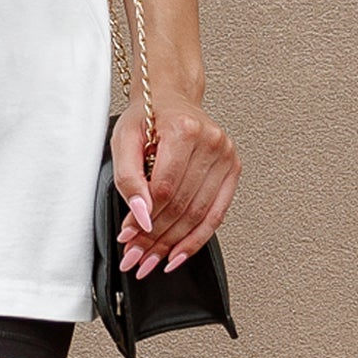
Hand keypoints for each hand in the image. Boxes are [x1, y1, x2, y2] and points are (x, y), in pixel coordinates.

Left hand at [110, 93, 240, 278]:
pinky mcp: (233, 169)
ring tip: (151, 260)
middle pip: (182, 204)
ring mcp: (226, 156)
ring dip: (173, 244)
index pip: (164, 187)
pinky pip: (216, 214)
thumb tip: (141, 215)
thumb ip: (128, 177)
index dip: (145, 217)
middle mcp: (211, 142)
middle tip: (136, 257)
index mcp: (183, 130)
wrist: (170, 97)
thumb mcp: (124, 139)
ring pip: (199, 214)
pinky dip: (196, 239)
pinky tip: (178, 254)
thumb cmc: (147, 117)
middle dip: (156, 237)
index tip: (127, 235)